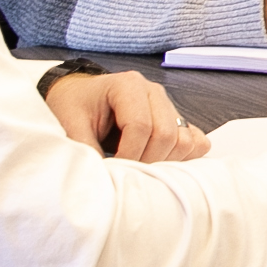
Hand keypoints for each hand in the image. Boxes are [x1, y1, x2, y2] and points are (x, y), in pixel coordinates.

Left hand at [46, 70, 209, 161]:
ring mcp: (169, 106)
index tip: (112, 168)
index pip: (140, 125)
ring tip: (139, 167)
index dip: (128, 154)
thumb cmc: (74, 106)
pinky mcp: (177, 121)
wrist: (79, 96)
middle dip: (147, 161)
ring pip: (185, 141)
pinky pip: (197, 142)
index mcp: (128, 85)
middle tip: (126, 172)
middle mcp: (154, 92)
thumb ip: (84, 149)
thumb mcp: (69, 124)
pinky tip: (158, 163)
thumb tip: (101, 180)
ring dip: (165, 161)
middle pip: (166, 134)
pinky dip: (184, 158)